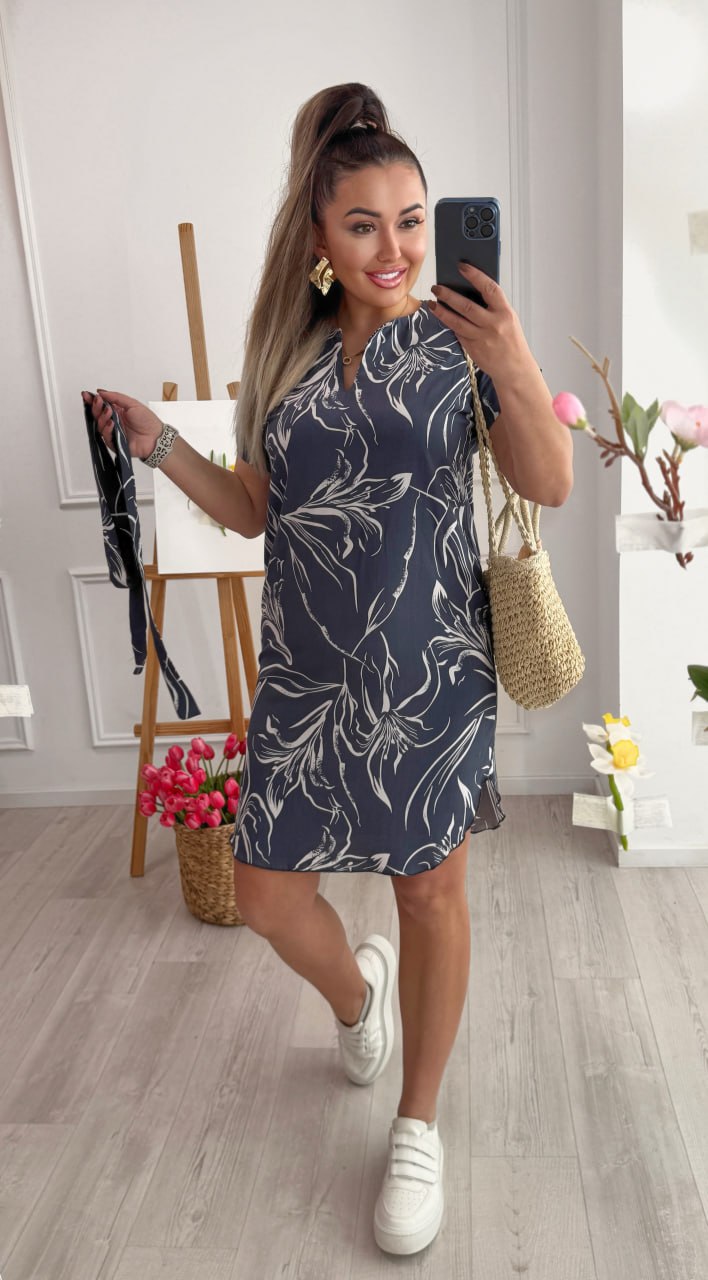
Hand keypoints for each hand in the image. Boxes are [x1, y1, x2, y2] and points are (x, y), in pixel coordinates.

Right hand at [81, 390, 164, 459]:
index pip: (101, 405)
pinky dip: (107, 428)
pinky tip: (111, 423)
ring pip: (99, 424)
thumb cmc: (148, 421)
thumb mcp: (132, 403)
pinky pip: (105, 436)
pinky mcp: (114, 442)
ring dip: (102, 417)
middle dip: (95, 406)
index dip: (92, 400)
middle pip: (97, 414)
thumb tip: (102, 392)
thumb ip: (116, 397)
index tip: (86, 395)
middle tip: (98, 401)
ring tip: (109, 412)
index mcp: (117, 411)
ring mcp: (113, 432)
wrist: (155, 437)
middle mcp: (113, 421)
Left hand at [429, 262, 534, 384]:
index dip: (475, 275)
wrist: (515, 369)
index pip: (489, 288)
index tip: (462, 266)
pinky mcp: (472, 349)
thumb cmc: (511, 340)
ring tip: (432, 303)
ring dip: (442, 311)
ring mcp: (482, 338)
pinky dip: (449, 324)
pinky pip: (458, 333)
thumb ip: (493, 306)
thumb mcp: (508, 319)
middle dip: (449, 295)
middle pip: (467, 306)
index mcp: (505, 313)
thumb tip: (470, 290)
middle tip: (436, 287)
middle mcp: (493, 325)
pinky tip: (441, 316)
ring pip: (457, 322)